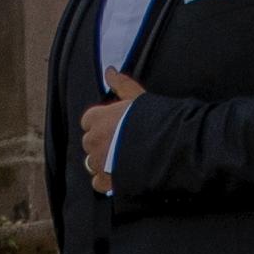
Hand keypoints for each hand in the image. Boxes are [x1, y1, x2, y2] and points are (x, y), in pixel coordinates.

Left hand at [80, 70, 145, 191]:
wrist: (165, 148)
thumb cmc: (153, 120)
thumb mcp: (138, 97)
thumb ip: (122, 85)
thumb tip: (110, 71)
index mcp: (98, 118)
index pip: (89, 121)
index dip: (102, 124)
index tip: (115, 127)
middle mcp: (93, 140)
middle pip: (90, 142)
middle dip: (102, 144)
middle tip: (121, 145)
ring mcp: (98, 162)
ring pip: (92, 163)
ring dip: (103, 163)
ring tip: (123, 161)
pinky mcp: (106, 181)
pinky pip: (97, 182)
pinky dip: (106, 181)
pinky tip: (119, 176)